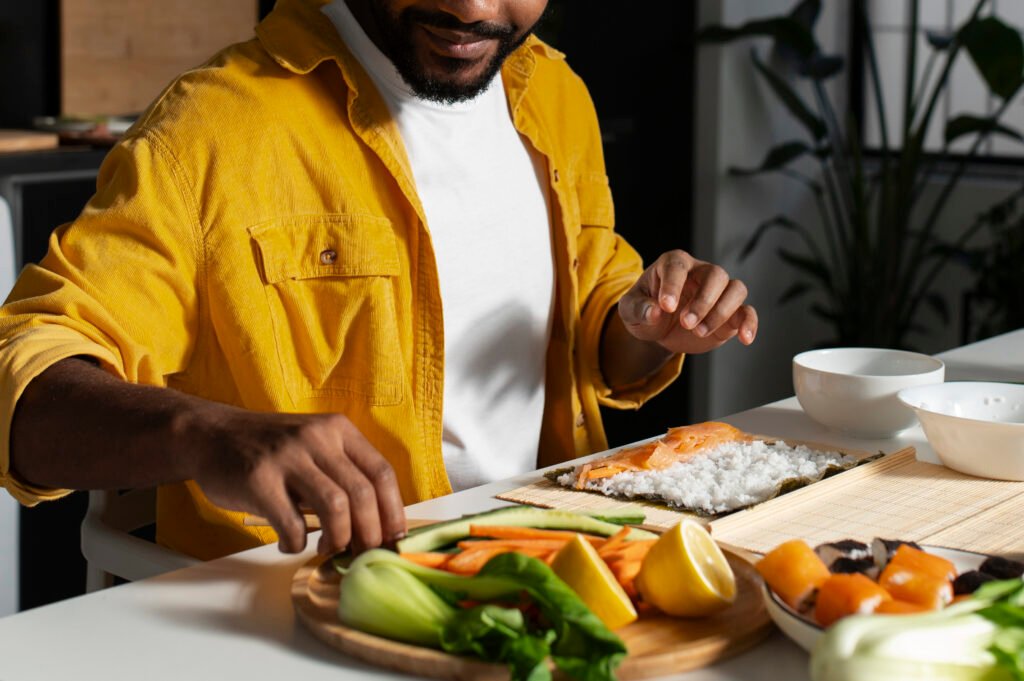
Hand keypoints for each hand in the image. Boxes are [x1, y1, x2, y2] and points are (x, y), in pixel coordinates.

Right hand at [189, 407, 405, 554]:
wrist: (210, 435)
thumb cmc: (269, 450)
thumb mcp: (313, 445)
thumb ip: (342, 472)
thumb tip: (376, 523)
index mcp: (338, 430)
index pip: (381, 473)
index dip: (393, 512)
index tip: (393, 539)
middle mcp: (317, 438)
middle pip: (363, 493)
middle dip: (370, 533)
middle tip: (362, 554)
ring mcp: (288, 457)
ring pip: (336, 507)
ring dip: (338, 539)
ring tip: (329, 550)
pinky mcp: (258, 479)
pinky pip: (292, 523)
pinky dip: (297, 544)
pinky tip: (290, 544)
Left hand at [618, 250, 757, 354]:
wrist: (658, 330)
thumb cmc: (644, 311)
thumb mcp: (629, 311)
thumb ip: (638, 309)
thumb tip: (654, 312)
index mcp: (674, 264)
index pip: (678, 266)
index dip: (673, 285)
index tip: (666, 307)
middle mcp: (700, 272)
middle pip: (716, 274)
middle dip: (703, 301)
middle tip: (686, 324)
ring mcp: (718, 292)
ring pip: (735, 289)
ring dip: (721, 312)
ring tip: (699, 332)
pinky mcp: (730, 313)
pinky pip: (747, 312)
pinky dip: (749, 323)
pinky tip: (745, 339)